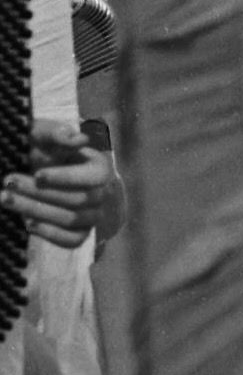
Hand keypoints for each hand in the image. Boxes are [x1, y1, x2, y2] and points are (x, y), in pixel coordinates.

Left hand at [6, 127, 119, 246]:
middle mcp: (102, 194)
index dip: (66, 178)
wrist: (41, 173)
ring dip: (36, 210)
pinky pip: (71, 240)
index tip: (38, 174)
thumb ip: (58, 133)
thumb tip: (77, 139)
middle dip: (40, 193)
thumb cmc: (44, 151)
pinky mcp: (80, 233)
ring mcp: (93, 216)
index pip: (93, 177)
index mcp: (100, 168)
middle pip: (77, 200)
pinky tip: (27, 223)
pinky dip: (50, 234)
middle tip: (9, 182)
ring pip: (71, 220)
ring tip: (6, 199)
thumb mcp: (45, 136)